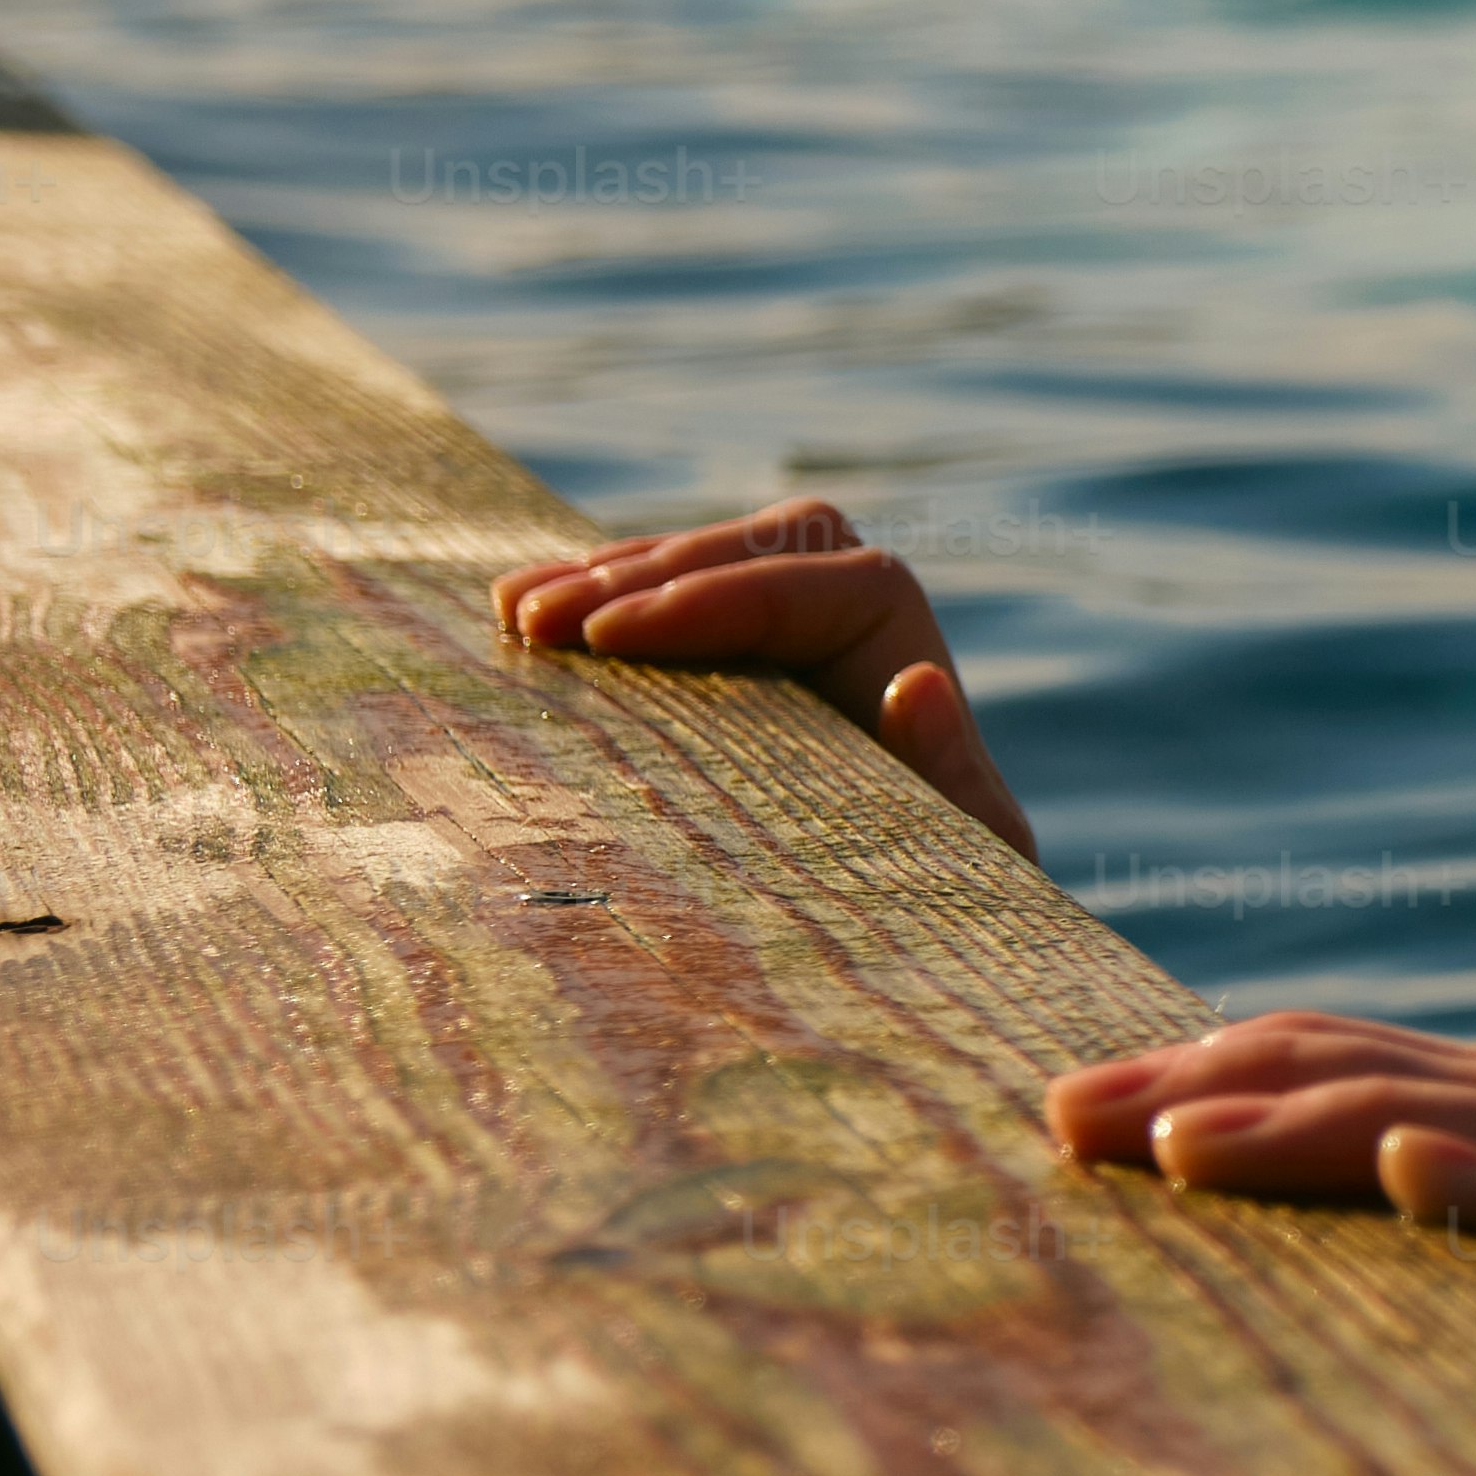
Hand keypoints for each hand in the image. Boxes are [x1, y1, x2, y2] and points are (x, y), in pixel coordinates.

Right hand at [494, 500, 1033, 858]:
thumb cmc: (948, 900)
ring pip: (697, 558)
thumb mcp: (964, 858)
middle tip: (537, 625)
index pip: (820, 580)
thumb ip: (952, 782)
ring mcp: (789, 623)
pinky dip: (591, 599)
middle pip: (751, 548)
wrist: (914, 927)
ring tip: (511, 616)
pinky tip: (513, 618)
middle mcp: (860, 615)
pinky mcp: (730, 649)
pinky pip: (660, 592)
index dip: (712, 596)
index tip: (611, 636)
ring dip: (598, 577)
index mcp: (913, 652)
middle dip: (638, 576)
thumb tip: (918, 681)